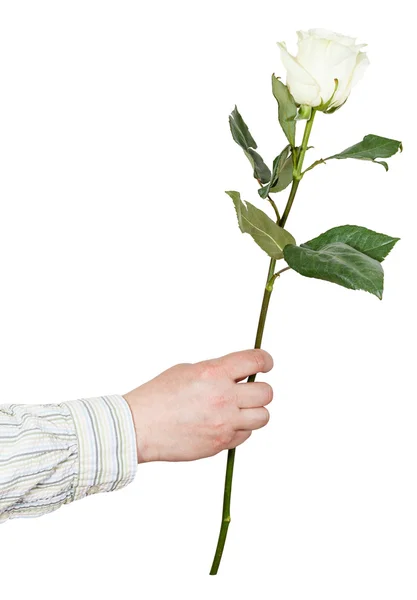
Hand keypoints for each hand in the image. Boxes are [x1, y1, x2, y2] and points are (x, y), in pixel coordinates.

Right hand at [123, 349, 273, 462]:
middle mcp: (223, 397)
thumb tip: (236, 376)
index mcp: (214, 373)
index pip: (255, 361)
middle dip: (260, 390)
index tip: (266, 363)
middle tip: (249, 391)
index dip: (265, 361)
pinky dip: (239, 430)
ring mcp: (224, 423)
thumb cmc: (157, 396)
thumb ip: (215, 372)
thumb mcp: (187, 371)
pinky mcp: (221, 443)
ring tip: (238, 410)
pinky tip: (223, 424)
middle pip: (266, 393)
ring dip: (254, 412)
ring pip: (262, 417)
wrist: (139, 427)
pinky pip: (245, 436)